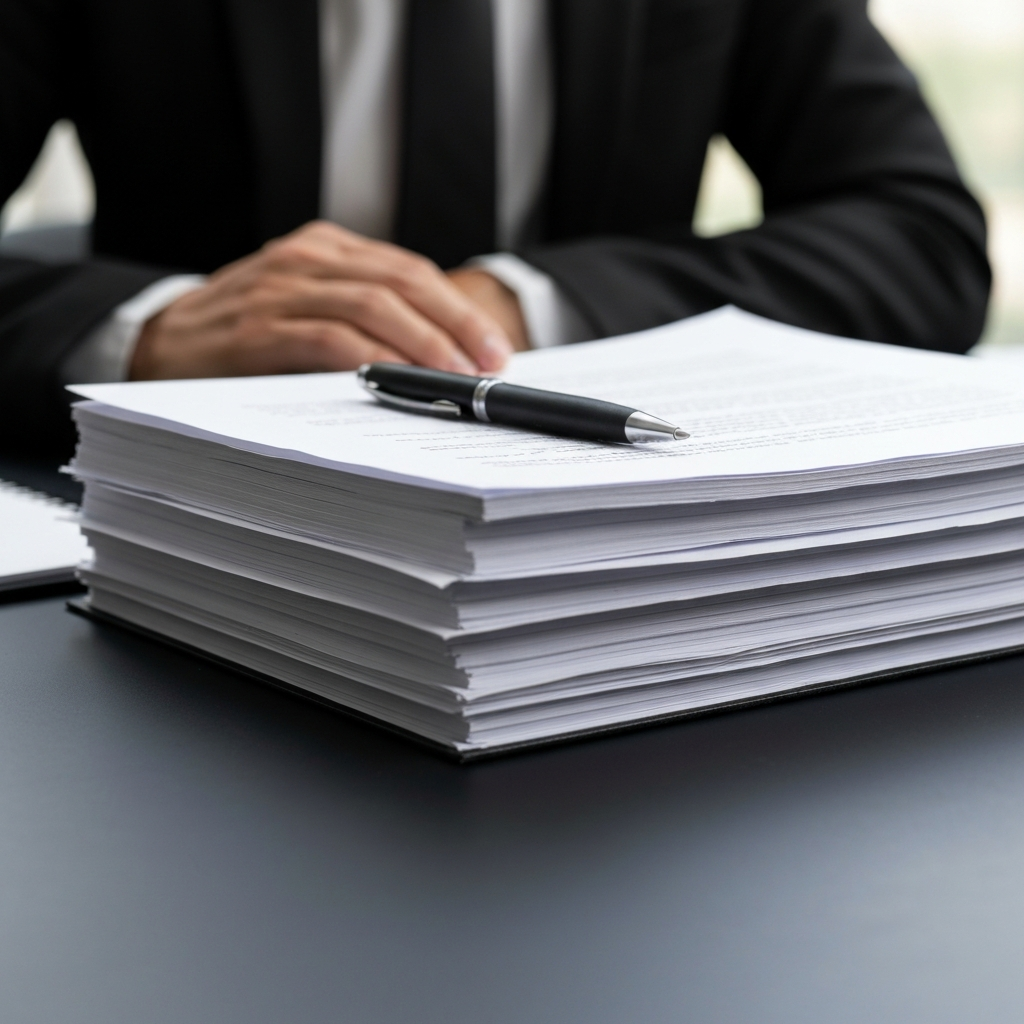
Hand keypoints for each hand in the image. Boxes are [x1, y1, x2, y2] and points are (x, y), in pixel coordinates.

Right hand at [129, 221, 513, 379]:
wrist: (162, 342)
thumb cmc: (248, 333)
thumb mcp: (308, 306)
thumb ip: (363, 318)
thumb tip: (444, 361)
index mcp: (327, 249)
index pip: (410, 271)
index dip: (459, 310)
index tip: (496, 349)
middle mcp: (307, 258)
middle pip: (402, 283)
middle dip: (456, 325)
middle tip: (490, 365)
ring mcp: (281, 289)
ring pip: (372, 306)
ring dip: (424, 345)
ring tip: (457, 378)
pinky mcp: (259, 330)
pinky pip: (328, 339)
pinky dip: (370, 359)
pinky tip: (399, 382)